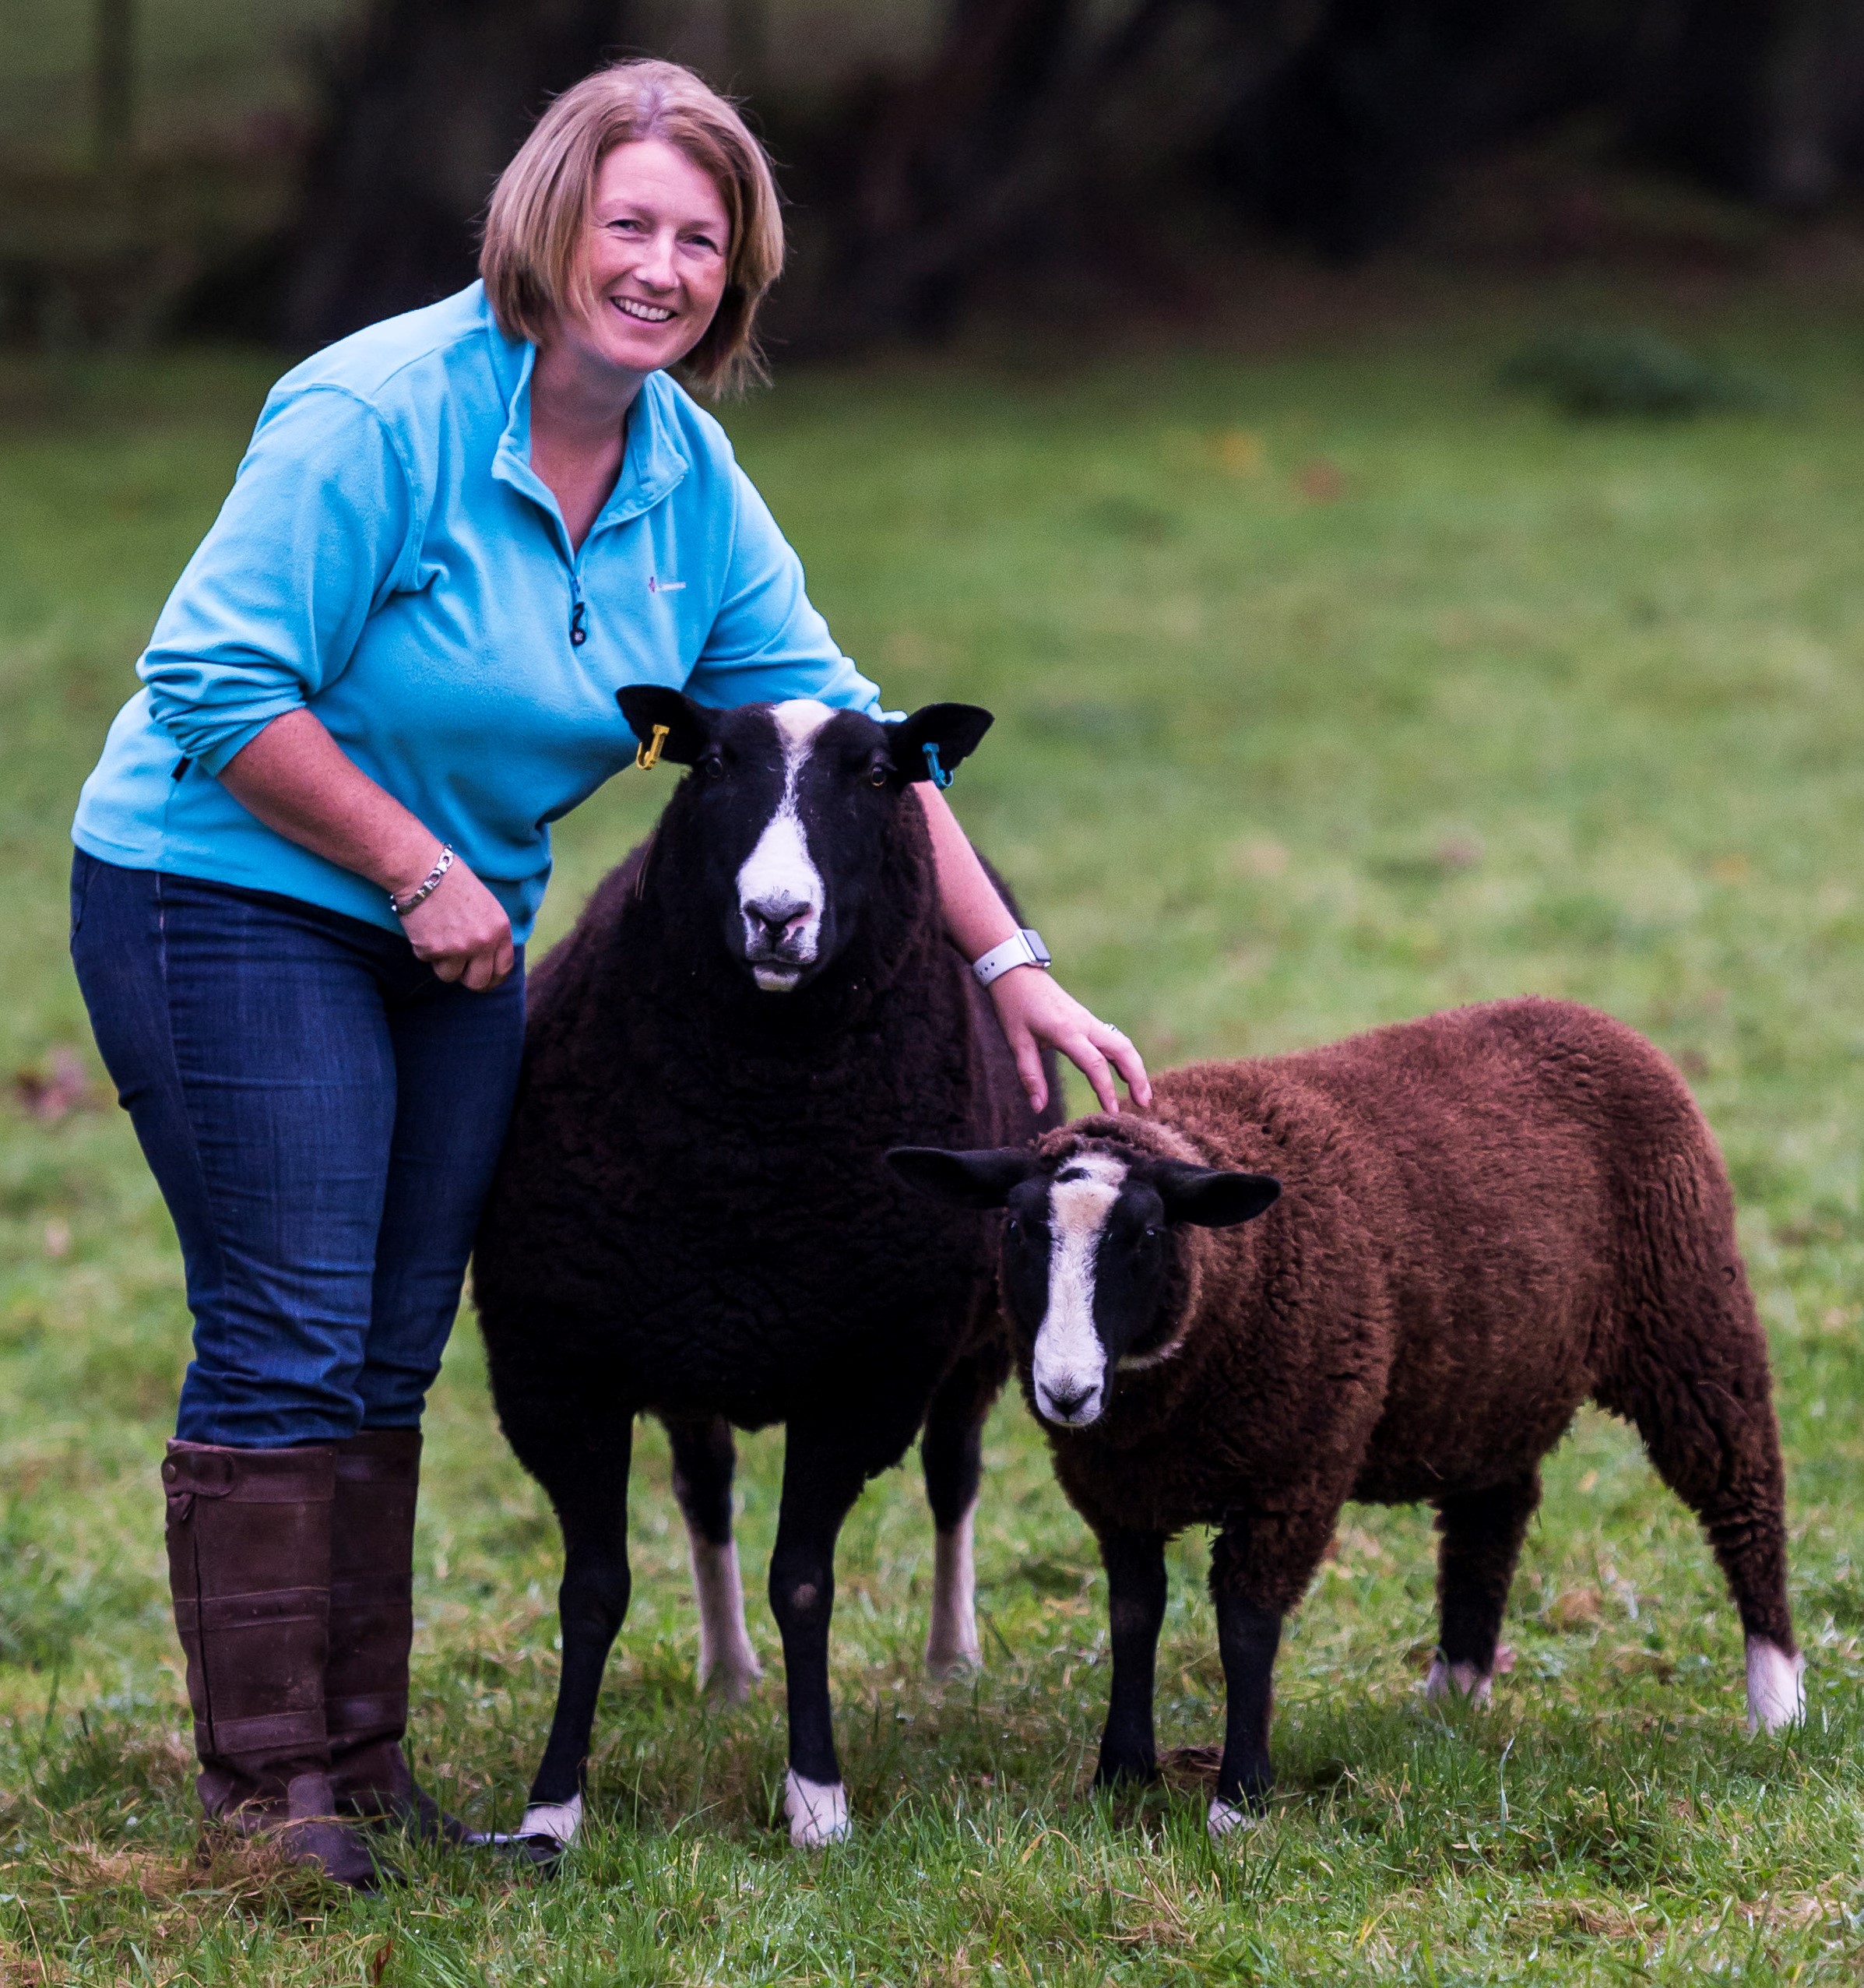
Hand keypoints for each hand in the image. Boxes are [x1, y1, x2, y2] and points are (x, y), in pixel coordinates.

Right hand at [398, 856, 515, 990]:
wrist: (423, 871)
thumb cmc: (454, 882)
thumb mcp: (486, 906)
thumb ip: (491, 933)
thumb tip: (488, 960)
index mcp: (500, 930)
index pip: (503, 969)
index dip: (493, 978)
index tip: (485, 979)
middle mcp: (483, 942)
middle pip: (478, 982)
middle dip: (467, 978)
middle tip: (459, 970)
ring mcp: (458, 949)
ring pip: (450, 975)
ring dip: (443, 963)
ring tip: (438, 937)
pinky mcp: (432, 951)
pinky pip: (428, 961)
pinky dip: (424, 949)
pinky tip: (425, 927)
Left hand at [987, 966, 1150, 1115]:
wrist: (1017, 973)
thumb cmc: (1014, 1006)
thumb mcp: (1017, 1042)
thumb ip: (1030, 1076)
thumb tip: (1038, 1108)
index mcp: (1066, 1031)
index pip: (1094, 1064)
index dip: (1106, 1089)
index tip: (1112, 1112)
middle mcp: (1084, 1024)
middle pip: (1122, 1050)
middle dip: (1137, 1077)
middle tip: (1144, 1104)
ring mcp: (1089, 1021)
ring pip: (1122, 1044)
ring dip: (1135, 1067)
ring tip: (1142, 1093)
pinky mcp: (1087, 1020)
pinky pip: (1113, 1039)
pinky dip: (1124, 1057)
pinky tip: (1126, 1073)